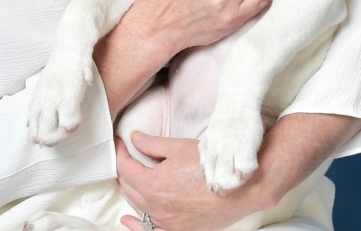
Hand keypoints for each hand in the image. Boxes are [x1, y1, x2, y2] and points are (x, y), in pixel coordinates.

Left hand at [116, 131, 271, 230]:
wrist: (240, 189)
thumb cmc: (213, 167)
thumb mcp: (179, 147)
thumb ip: (152, 144)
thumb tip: (135, 138)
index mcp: (153, 184)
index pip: (125, 167)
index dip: (120, 152)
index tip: (121, 143)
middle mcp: (156, 207)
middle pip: (128, 187)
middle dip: (124, 170)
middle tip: (126, 156)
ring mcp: (167, 222)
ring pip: (137, 207)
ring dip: (131, 191)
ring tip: (129, 178)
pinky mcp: (178, 230)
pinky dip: (137, 225)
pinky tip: (129, 220)